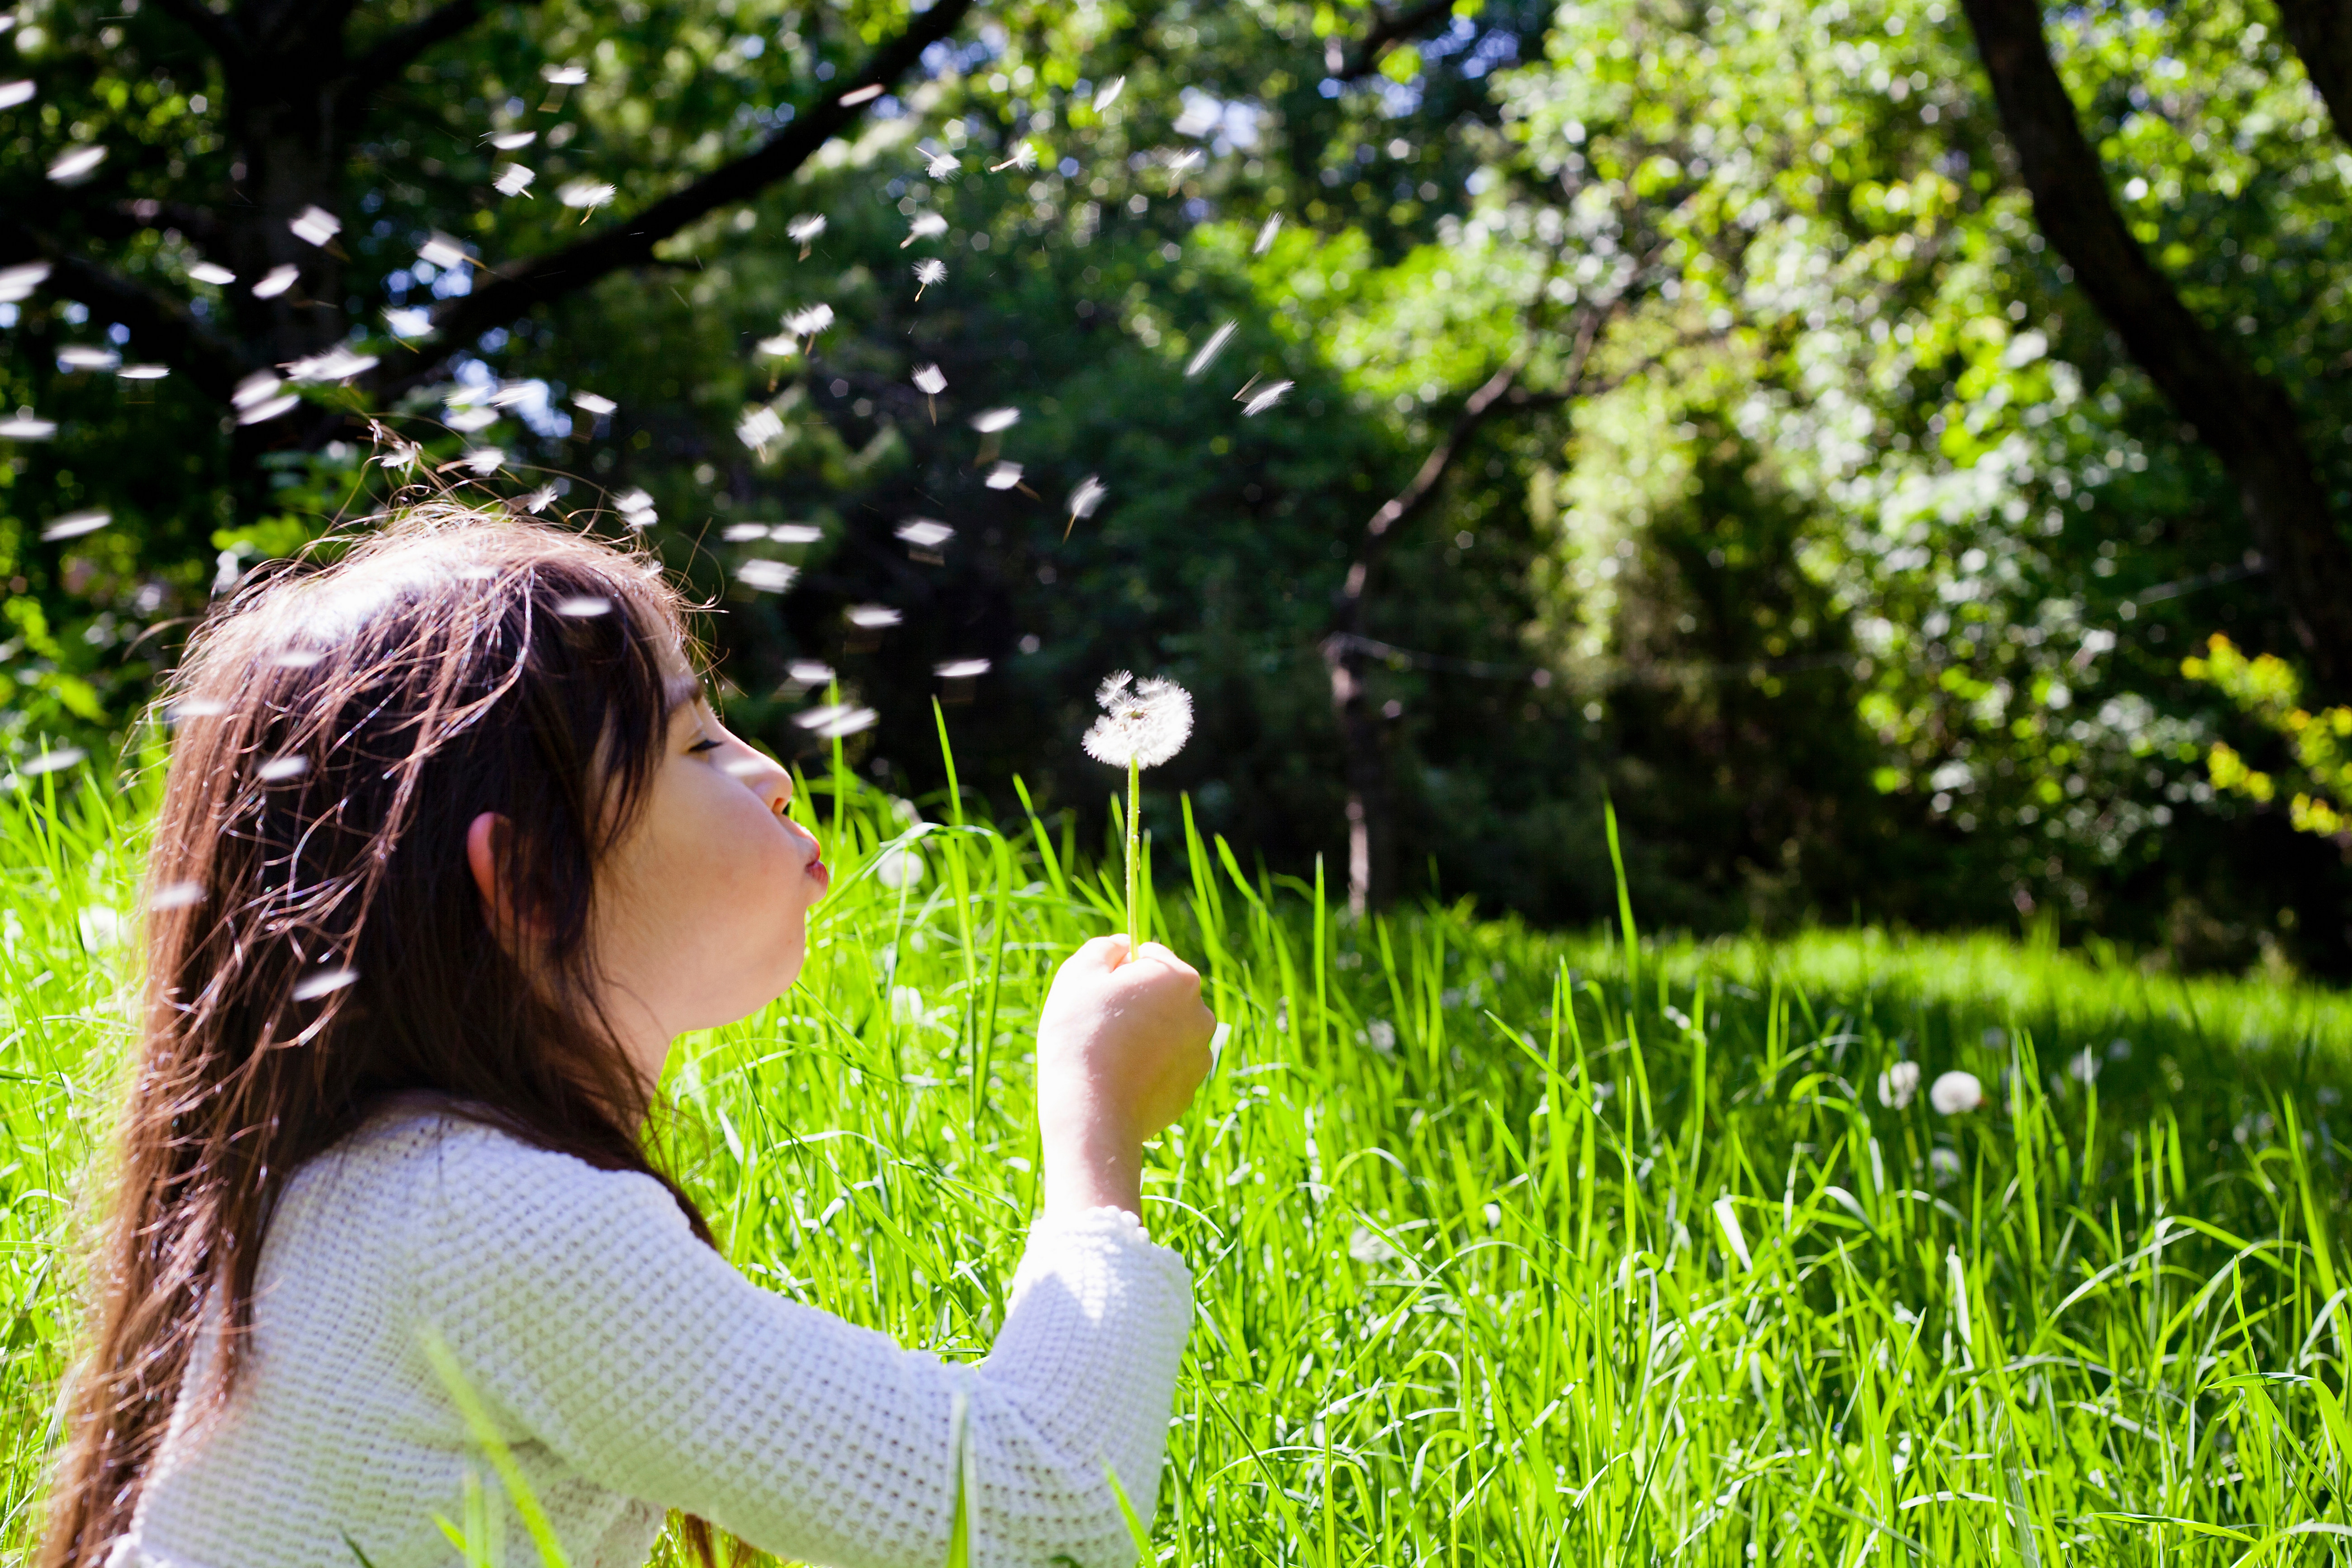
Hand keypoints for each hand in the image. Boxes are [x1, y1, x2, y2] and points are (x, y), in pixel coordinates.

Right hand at [1033, 936, 1216, 1218]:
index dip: (1118, 971)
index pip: (1149, 957)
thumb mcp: (1079, 975)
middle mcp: (1201, 1014)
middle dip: (1133, 1004)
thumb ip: (1104, 949)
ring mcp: (1199, 1056)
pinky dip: (1144, 1069)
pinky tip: (1119, 1080)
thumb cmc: (1081, 1036)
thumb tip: (1123, 945)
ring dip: (1141, 1036)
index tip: (1097, 993)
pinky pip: (1163, 1068)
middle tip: (1098, 1025)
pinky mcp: (1188, 1090)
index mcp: (1180, 978)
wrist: (1092, 1113)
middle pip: (1161, 995)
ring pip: (1163, 1032)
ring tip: (1108, 1055)